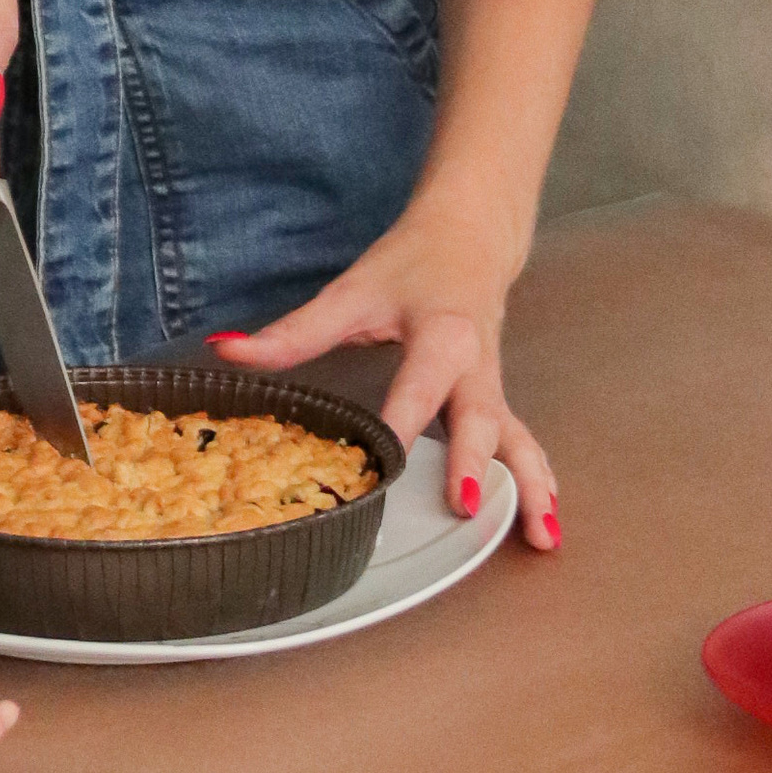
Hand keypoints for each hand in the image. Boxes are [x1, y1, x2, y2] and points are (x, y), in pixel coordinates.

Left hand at [206, 191, 559, 551]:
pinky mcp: (498, 399)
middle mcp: (476, 366)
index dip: (400, 424)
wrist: (471, 236)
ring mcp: (493, 386)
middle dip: (474, 462)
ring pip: (517, 438)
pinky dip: (536, 480)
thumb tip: (227, 351)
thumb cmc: (411, 264)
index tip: (386, 464)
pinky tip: (545, 525)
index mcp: (440, 335)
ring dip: (530, 486)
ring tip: (541, 537)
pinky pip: (522, 443)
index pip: (417, 386)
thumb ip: (293, 331)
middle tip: (463, 507)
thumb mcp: (351, 291)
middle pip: (480, 417)